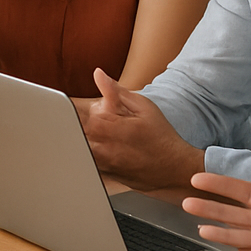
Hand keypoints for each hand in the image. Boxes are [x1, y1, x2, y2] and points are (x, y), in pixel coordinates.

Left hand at [81, 69, 203, 189]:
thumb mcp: (143, 106)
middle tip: (107, 123)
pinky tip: (109, 151)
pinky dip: (90, 154)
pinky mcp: (103, 175)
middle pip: (77, 129)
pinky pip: (86, 162)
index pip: (81, 112)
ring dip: (87, 138)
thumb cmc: (161, 136)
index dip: (92, 108)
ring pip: (79, 146)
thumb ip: (116, 90)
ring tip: (109, 137)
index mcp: (110, 127)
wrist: (174, 169)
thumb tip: (98, 74)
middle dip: (86, 123)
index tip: (103, 109)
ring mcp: (102, 164)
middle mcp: (103, 148)